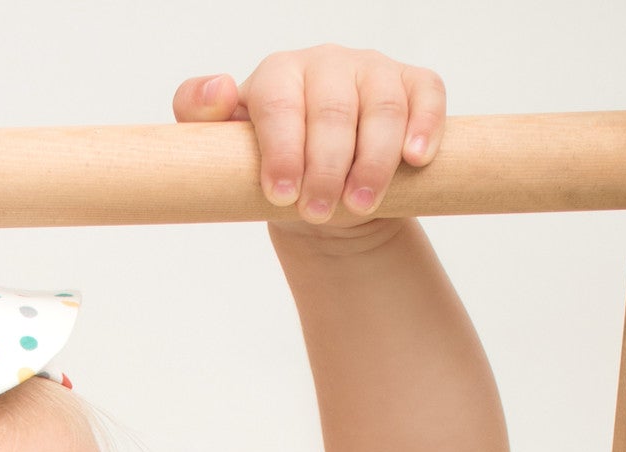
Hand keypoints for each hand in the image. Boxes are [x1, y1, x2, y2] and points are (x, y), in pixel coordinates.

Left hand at [172, 45, 445, 240]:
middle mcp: (327, 64)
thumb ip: (197, 117)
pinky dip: (424, 126)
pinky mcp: (414, 86)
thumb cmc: (275, 170)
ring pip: (382, 107)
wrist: (324, 194)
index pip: (279, 103)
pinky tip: (415, 159)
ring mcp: (374, 72)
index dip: (282, 149)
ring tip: (360, 203)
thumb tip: (216, 90)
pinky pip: (427, 94)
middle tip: (319, 212)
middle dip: (326, 166)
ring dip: (374, 160)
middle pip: (333, 110)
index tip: (280, 194)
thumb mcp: (225, 151)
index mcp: (279, 75)